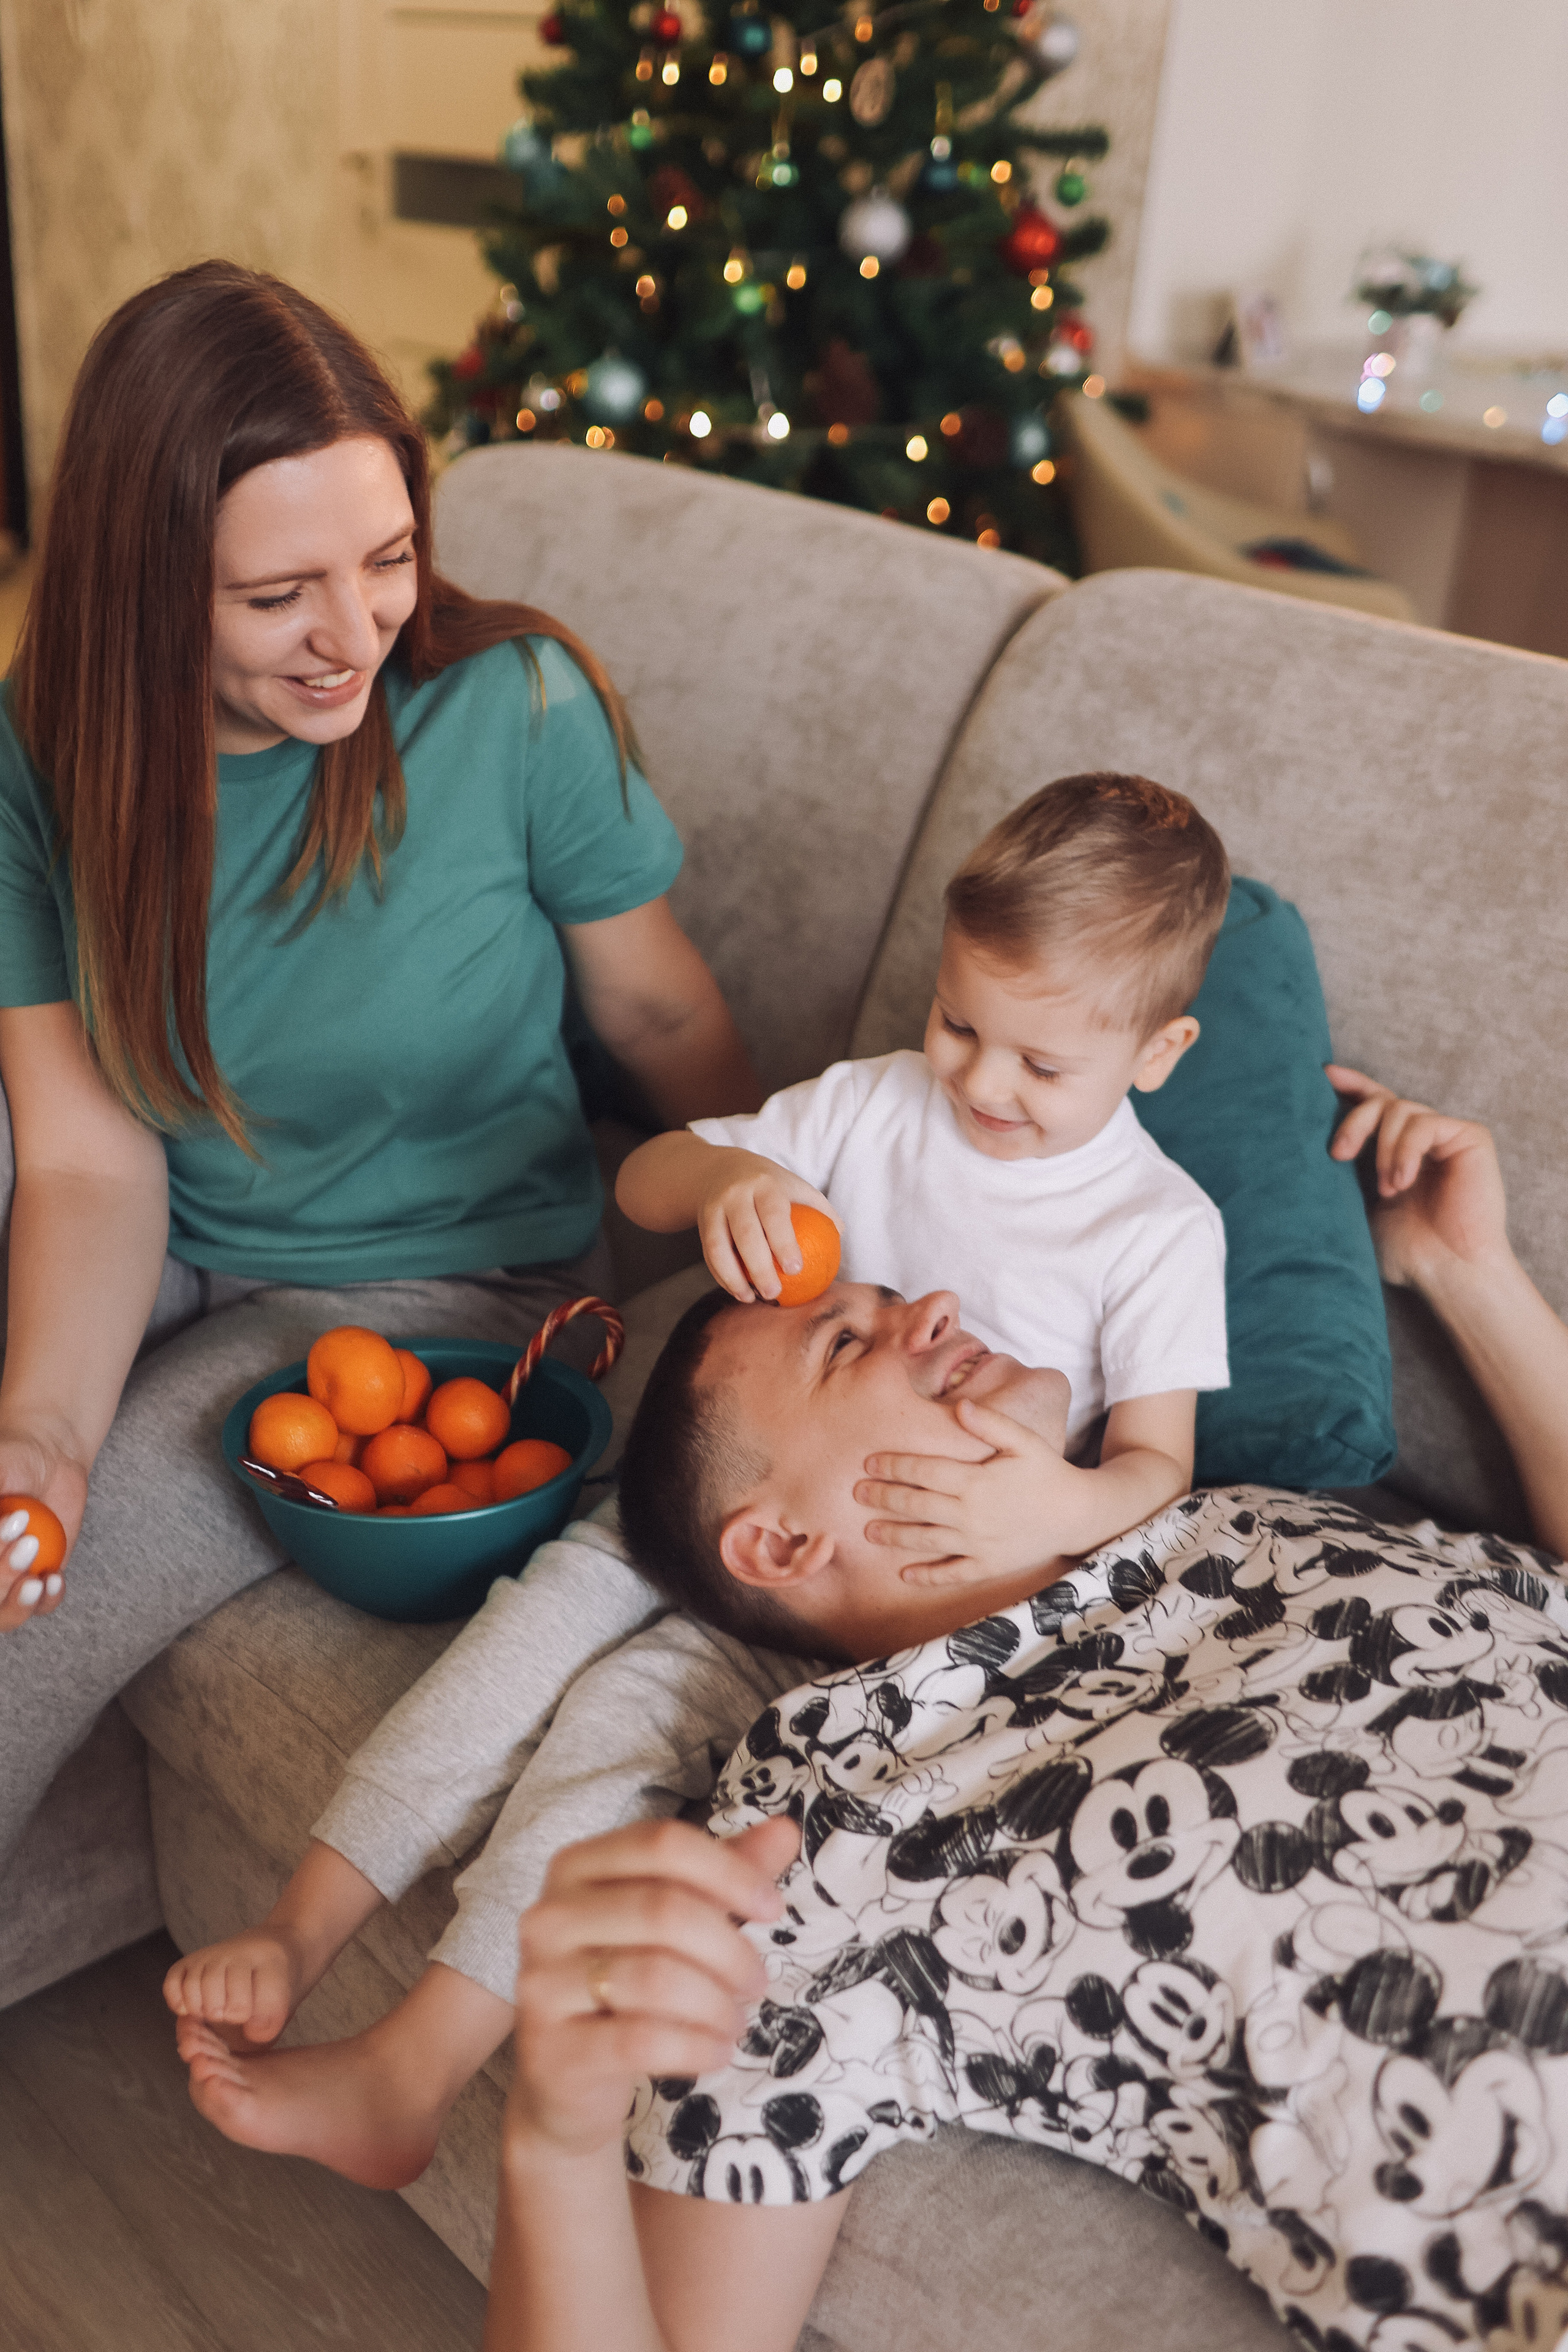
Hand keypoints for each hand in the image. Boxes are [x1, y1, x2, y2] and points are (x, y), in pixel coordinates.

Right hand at [0, 1425, 85, 1632]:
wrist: (51, 1458)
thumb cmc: (9, 1460)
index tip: (9, 1526)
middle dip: (1, 1575)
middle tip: (26, 1541)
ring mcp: (7, 1580)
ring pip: (4, 1617)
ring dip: (19, 1603)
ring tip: (38, 1579)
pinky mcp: (38, 1582)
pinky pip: (40, 1607)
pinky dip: (47, 1599)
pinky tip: (54, 1578)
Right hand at [509, 1815, 800, 2159]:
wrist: (565, 2082)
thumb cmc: (628, 1985)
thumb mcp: (675, 1919)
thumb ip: (725, 1872)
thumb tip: (787, 1829)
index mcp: (577, 1865)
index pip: (663, 1843)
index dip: (730, 1872)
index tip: (772, 1909)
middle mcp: (549, 1915)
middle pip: (665, 1909)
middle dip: (731, 1950)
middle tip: (757, 1983)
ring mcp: (542, 1982)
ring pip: (657, 1977)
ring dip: (718, 2004)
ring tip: (735, 2021)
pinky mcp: (553, 2048)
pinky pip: (642, 2040)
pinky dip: (696, 2046)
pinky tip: (716, 2051)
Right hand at [696, 1150, 839, 1304]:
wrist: (720, 1170)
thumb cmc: (770, 1186)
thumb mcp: (794, 1186)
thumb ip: (820, 1210)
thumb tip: (842, 1240)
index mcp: (765, 1184)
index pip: (774, 1213)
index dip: (783, 1242)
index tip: (796, 1269)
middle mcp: (736, 1194)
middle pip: (745, 1233)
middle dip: (759, 1266)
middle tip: (774, 1293)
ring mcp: (715, 1209)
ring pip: (719, 1247)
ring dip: (734, 1277)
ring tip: (751, 1299)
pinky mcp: (702, 1224)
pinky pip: (709, 1255)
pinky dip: (722, 1276)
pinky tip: (739, 1292)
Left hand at [856, 1394, 1083, 1586]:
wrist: (1078, 1515)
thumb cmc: (1049, 1472)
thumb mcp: (1025, 1441)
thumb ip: (991, 1424)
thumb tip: (960, 1406)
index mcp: (976, 1481)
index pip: (924, 1471)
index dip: (894, 1466)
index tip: (869, 1462)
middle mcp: (971, 1514)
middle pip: (916, 1505)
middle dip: (883, 1498)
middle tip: (856, 1493)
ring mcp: (978, 1544)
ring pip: (925, 1540)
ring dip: (894, 1536)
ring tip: (868, 1531)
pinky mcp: (988, 1566)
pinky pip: (951, 1573)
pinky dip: (927, 1576)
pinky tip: (904, 1574)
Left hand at [1326, 1064, 1509, 1291]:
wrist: (1446, 1274)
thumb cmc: (1403, 1252)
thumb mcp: (1354, 1208)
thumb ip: (1338, 1174)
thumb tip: (1291, 1148)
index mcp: (1391, 1149)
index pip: (1371, 1103)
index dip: (1349, 1085)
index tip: (1322, 1076)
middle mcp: (1419, 1138)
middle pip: (1379, 1101)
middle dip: (1353, 1121)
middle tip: (1338, 1155)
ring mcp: (1445, 1136)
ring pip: (1400, 1108)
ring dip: (1384, 1148)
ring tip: (1386, 1190)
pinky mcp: (1470, 1138)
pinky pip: (1426, 1123)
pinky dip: (1407, 1149)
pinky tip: (1402, 1182)